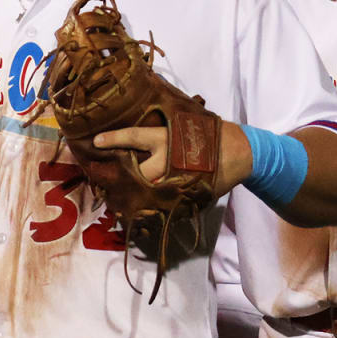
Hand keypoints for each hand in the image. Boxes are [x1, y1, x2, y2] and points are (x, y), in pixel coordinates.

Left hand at [93, 119, 252, 195]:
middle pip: (135, 172)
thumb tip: (143, 125)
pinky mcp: (185, 196)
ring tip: (113, 200)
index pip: (134, 137)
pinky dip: (150, 210)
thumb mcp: (187, 124)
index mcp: (167, 141)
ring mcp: (176, 182)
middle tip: (100, 178)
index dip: (114, 139)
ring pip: (146, 193)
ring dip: (130, 196)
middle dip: (118, 176)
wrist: (240, 153)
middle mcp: (168, 161)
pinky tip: (139, 213)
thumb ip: (165, 128)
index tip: (96, 142)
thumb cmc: (211, 135)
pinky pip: (163, 206)